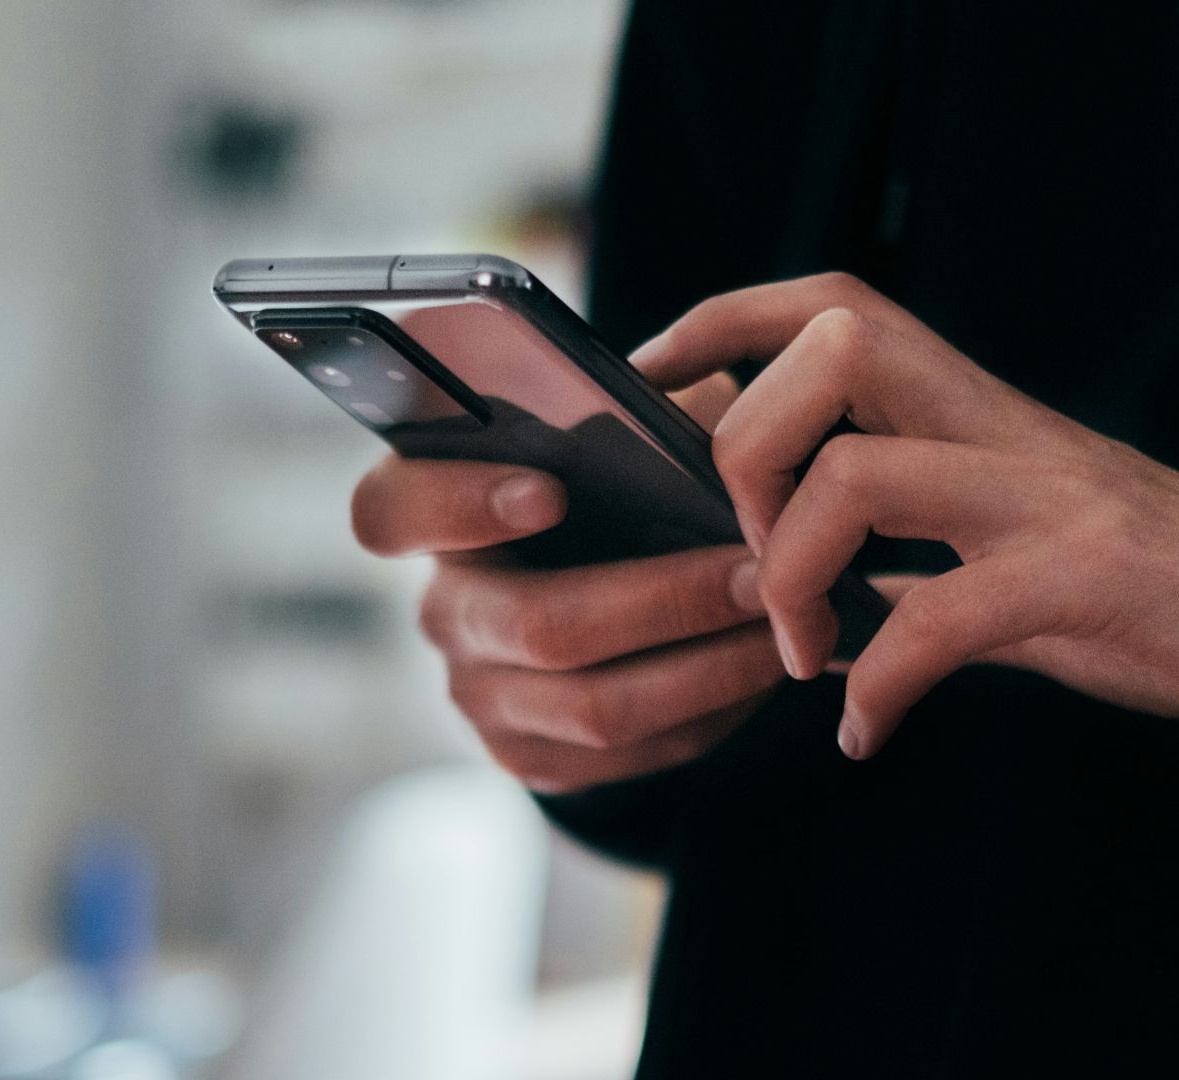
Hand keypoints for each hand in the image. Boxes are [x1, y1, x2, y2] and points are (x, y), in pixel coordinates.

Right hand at [350, 371, 783, 793]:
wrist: (608, 595)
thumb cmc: (615, 488)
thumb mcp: (617, 433)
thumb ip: (637, 416)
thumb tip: (705, 419)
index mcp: (434, 512)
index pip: (392, 510)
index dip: (459, 504)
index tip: (550, 489)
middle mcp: (444, 610)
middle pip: (538, 626)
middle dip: (666, 601)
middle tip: (759, 573)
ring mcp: (480, 696)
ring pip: (596, 707)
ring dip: (708, 667)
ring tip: (785, 626)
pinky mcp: (531, 758)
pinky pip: (630, 754)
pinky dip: (710, 713)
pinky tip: (761, 670)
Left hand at [632, 273, 1178, 759]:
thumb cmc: (1136, 590)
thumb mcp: (1004, 547)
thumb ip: (907, 548)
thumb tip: (791, 579)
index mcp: (973, 410)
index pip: (833, 305)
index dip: (725, 321)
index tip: (653, 380)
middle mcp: (1003, 428)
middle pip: (833, 349)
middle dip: (747, 449)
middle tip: (750, 559)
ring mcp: (1047, 495)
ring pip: (862, 475)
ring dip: (795, 575)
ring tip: (803, 655)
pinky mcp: (1087, 577)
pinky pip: (943, 618)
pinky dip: (881, 683)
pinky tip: (867, 731)